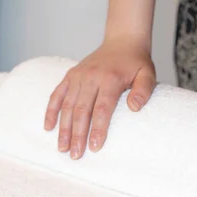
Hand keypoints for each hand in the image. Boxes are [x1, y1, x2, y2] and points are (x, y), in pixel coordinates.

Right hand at [44, 37, 155, 158]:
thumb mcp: (148, 74)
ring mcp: (78, 76)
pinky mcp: (70, 75)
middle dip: (78, 134)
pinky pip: (57, 94)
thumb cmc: (136, 62)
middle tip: (75, 155)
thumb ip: (143, 91)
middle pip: (82, 110)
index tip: (95, 147)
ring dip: (64, 128)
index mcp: (110, 79)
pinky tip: (48, 128)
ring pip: (67, 105)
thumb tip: (134, 108)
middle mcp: (91, 77)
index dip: (98, 129)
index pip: (102, 108)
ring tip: (62, 148)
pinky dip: (51, 111)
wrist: (122, 40)